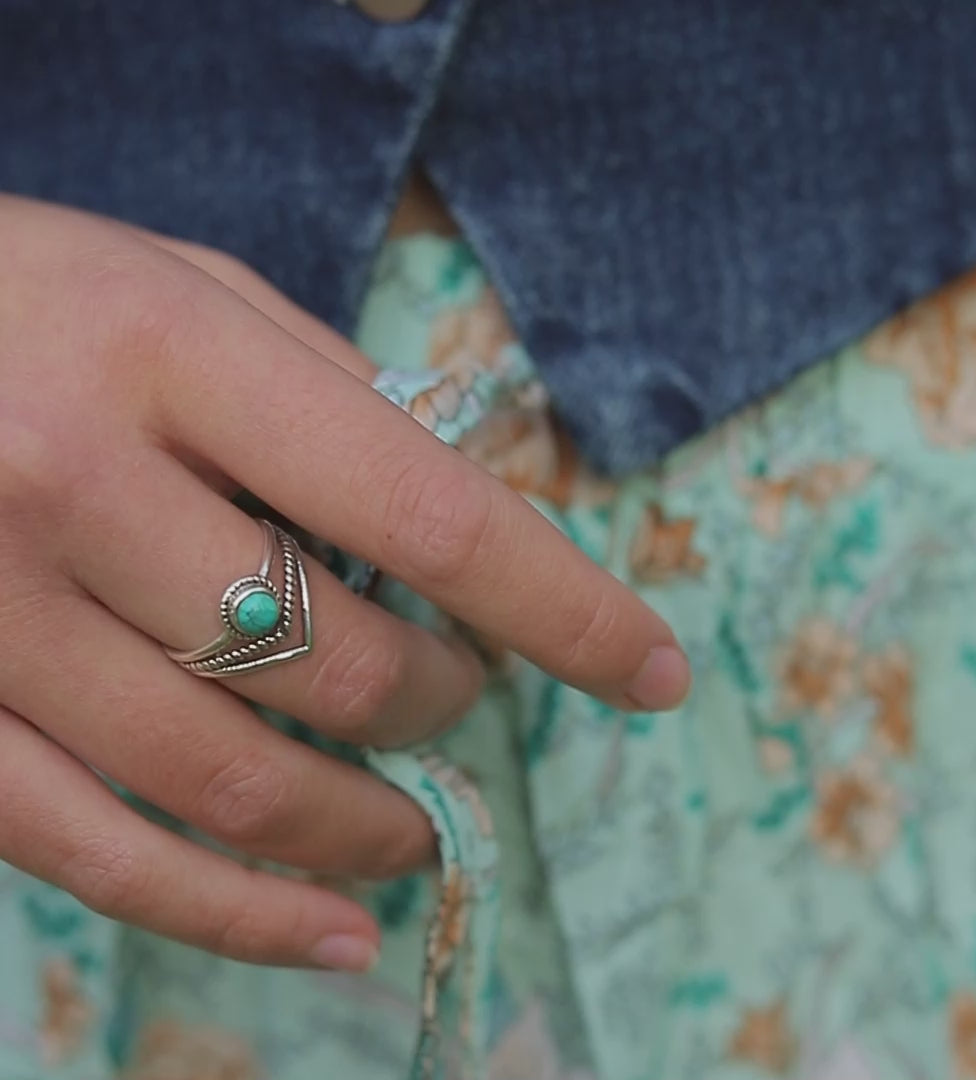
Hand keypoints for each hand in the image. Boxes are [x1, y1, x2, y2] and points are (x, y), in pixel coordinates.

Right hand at [0, 195, 689, 969]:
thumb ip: (333, 397)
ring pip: (234, 780)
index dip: (566, 607)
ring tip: (420, 826)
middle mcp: (73, 485)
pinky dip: (234, 916)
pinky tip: (333, 937)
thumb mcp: (190, 291)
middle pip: (337, 662)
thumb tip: (469, 515)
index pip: (430, 513)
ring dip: (368, 823)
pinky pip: (100, 856)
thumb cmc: (34, 293)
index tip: (652, 667)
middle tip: (466, 697)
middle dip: (444, 702)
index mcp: (168, 354)